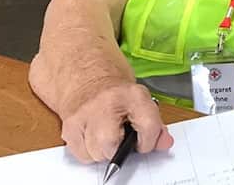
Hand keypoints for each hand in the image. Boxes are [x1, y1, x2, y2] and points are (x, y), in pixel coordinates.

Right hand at [59, 81, 173, 162]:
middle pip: (111, 145)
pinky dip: (90, 152)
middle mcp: (106, 102)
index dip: (149, 140)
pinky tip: (94, 137)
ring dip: (104, 152)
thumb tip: (164, 143)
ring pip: (95, 153)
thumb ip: (156, 126)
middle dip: (119, 150)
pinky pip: (82, 154)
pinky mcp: (69, 124)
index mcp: (133, 95)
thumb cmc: (118, 96)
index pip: (147, 126)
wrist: (88, 79)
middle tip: (122, 140)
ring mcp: (83, 113)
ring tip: (108, 136)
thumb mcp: (143, 104)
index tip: (145, 142)